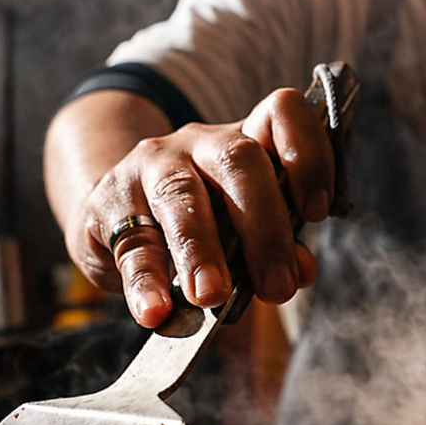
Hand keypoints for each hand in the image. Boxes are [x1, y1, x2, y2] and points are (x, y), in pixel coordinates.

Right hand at [69, 87, 334, 327]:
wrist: (116, 214)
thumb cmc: (203, 222)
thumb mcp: (245, 229)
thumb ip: (278, 245)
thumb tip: (300, 271)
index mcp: (247, 140)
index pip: (283, 113)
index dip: (309, 156)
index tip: (318, 212)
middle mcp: (200, 142)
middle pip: (239, 162)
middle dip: (264, 228)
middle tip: (278, 288)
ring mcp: (149, 166)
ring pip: (179, 194)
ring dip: (201, 249)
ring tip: (213, 296)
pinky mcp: (106, 203)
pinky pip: (130, 243)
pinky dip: (145, 282)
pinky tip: (156, 311)